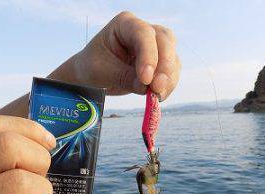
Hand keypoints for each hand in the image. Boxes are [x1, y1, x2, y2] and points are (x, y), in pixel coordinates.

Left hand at [49, 11, 180, 100]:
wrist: (92, 77)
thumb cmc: (92, 67)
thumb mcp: (102, 71)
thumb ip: (124, 77)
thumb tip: (147, 87)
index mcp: (125, 24)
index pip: (143, 34)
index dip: (148, 55)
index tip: (146, 79)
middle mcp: (143, 31)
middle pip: (165, 40)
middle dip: (164, 66)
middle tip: (156, 88)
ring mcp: (154, 46)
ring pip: (172, 57)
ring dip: (168, 79)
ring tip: (156, 96)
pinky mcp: (159, 64)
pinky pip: (171, 72)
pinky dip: (168, 86)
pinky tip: (158, 97)